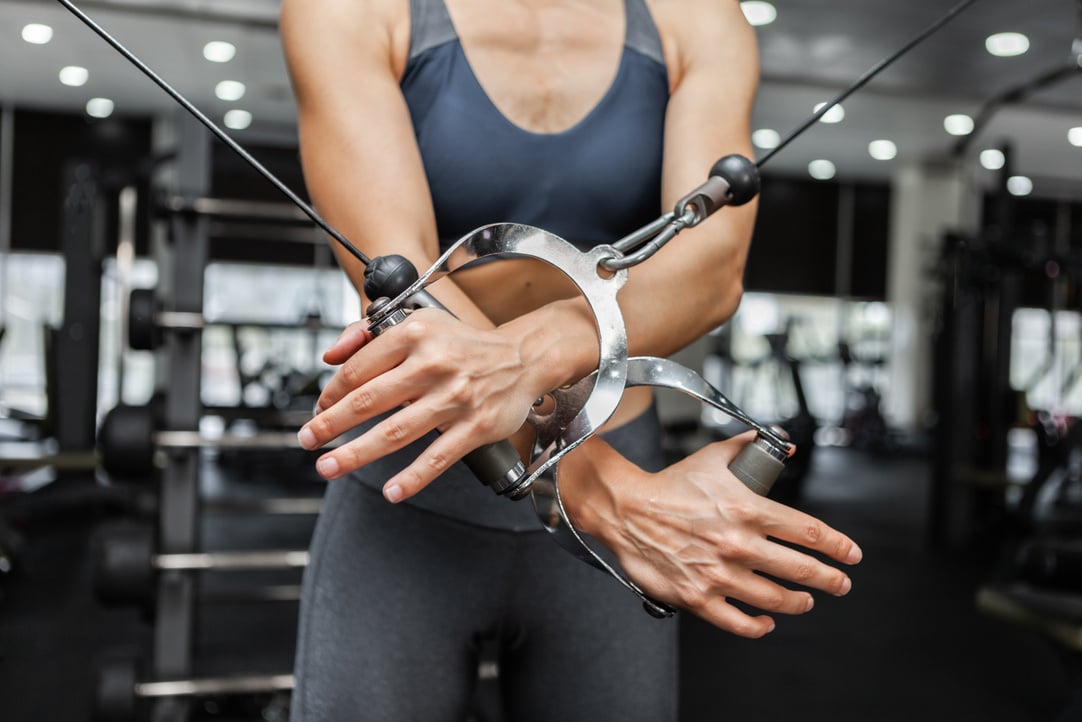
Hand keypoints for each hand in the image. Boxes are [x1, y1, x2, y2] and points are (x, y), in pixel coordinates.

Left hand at [297, 309, 544, 499]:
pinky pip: (438, 457)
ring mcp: (455, 398)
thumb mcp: (418, 323)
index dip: (332, 393)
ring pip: (396, 432)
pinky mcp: (475, 426)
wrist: (522, 357)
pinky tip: (391, 491)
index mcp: (414, 335)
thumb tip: (330, 357)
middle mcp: (433, 364)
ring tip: (329, 467)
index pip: (359, 368)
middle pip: (369, 400)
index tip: (320, 409)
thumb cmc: (462, 345)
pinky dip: (413, 477)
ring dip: (357, 454)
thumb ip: (368, 335)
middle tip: (308, 440)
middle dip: (331, 425)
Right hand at [561, 433, 861, 637]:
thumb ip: (751, 448)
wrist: (626, 509)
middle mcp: (739, 544)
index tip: (852, 555)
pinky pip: (738, 622)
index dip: (839, 547)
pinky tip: (767, 622)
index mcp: (748, 510)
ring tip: (805, 601)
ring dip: (798, 602)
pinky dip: (759, 626)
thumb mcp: (714, 458)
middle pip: (802, 570)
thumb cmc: (670, 485)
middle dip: (830, 580)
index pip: (809, 532)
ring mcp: (719, 574)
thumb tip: (784, 443)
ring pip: (775, 599)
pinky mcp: (698, 597)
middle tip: (840, 584)